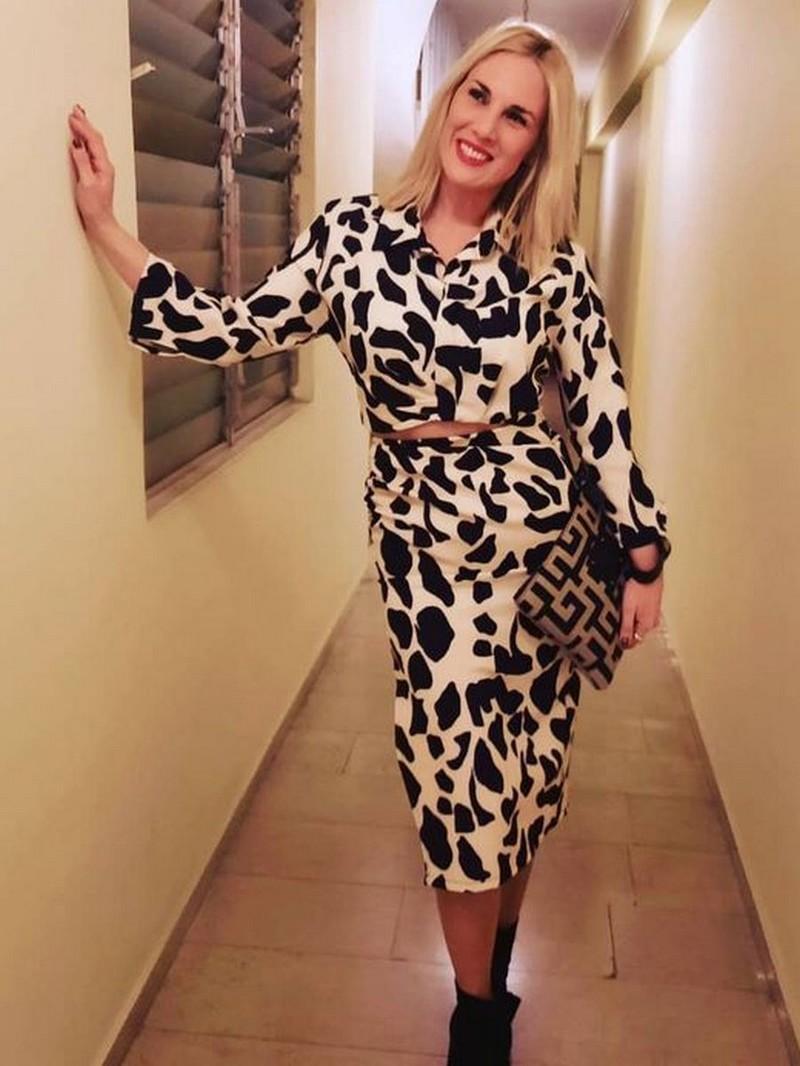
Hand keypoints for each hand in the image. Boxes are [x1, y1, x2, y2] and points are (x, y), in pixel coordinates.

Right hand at [67, 105, 115, 233]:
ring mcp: (101, 169)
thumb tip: (77, 146)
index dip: (84, 127)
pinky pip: (91, 152)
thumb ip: (82, 163)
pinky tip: (81, 139)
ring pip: (94, 144)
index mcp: (105, 166)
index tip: (73, 117)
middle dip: (86, 124)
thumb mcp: (86, 183)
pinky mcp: (96, 174)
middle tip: (76, 110)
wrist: (101, 222)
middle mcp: (105, 166)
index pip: (94, 141)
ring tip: (78, 119)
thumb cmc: (95, 207)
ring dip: (86, 130)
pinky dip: (85, 141)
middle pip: (96, 139)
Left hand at [620, 572, 662, 649]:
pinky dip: (636, 614)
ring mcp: (654, 612)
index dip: (625, 642)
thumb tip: (625, 643)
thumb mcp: (628, 609)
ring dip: (631, 623)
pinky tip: (629, 608)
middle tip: (613, 628)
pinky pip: (644, 615)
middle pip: (638, 633)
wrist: (648, 571)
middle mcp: (653, 621)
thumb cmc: (637, 589)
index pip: (636, 641)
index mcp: (647, 625)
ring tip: (619, 616)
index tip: (613, 640)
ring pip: (641, 623)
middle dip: (627, 633)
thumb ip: (626, 627)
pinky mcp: (654, 604)